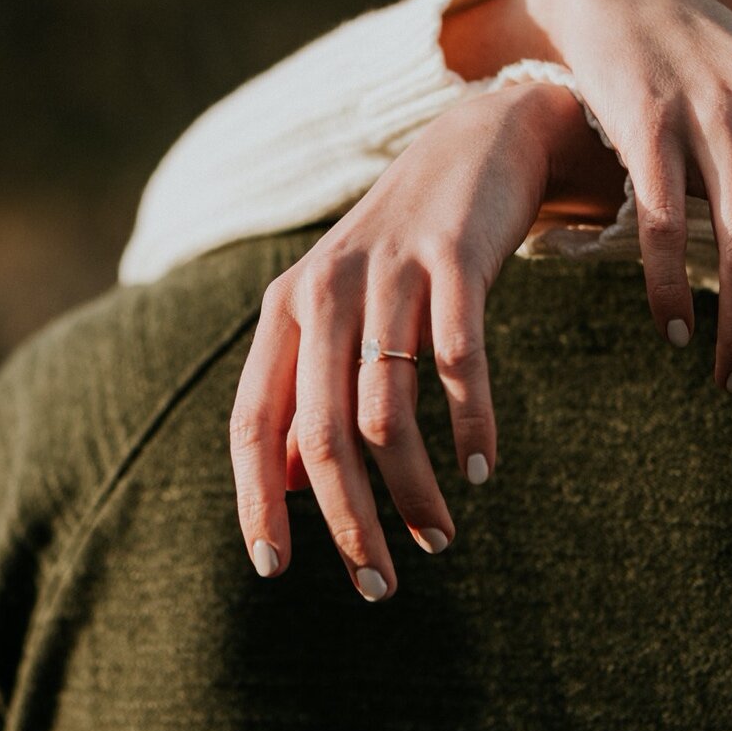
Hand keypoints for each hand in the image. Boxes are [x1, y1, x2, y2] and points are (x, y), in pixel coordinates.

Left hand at [230, 83, 596, 600]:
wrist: (478, 145)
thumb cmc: (404, 252)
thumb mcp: (341, 314)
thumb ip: (308, 391)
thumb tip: (290, 488)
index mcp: (283, 312)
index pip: (250, 423)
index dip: (256, 499)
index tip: (275, 568)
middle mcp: (322, 293)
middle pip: (316, 433)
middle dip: (346, 521)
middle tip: (378, 586)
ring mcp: (387, 275)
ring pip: (382, 410)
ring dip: (411, 489)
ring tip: (437, 540)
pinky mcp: (453, 260)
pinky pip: (457, 363)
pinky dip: (470, 426)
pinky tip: (481, 472)